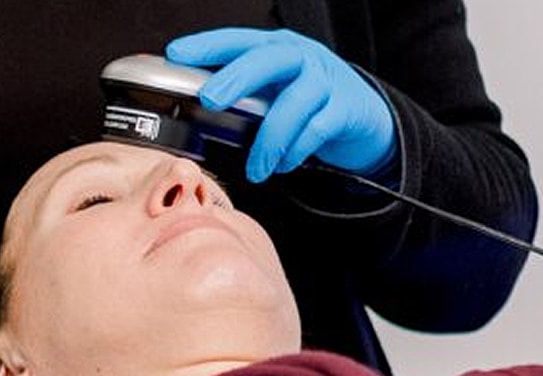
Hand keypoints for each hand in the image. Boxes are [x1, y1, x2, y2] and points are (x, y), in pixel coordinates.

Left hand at [164, 28, 398, 183]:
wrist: (365, 118)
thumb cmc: (308, 104)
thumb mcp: (274, 91)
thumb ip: (243, 95)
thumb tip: (194, 112)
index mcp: (276, 48)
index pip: (238, 40)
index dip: (208, 44)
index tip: (176, 53)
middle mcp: (301, 57)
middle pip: (268, 59)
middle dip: (236, 77)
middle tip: (210, 99)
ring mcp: (326, 81)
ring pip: (295, 102)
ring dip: (270, 139)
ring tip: (255, 169)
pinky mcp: (346, 109)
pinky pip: (318, 129)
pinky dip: (296, 150)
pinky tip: (282, 165)